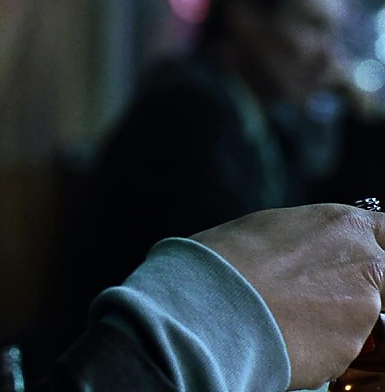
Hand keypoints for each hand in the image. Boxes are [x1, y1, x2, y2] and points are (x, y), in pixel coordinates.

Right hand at [191, 204, 384, 390]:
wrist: (205, 303)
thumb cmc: (222, 261)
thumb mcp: (269, 229)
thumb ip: (310, 242)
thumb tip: (314, 255)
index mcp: (343, 224)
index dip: (378, 252)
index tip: (366, 264)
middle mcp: (364, 261)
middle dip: (367, 291)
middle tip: (323, 298)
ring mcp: (362, 307)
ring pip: (360, 317)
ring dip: (333, 321)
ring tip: (284, 318)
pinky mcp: (349, 348)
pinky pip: (340, 348)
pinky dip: (317, 347)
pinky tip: (282, 338)